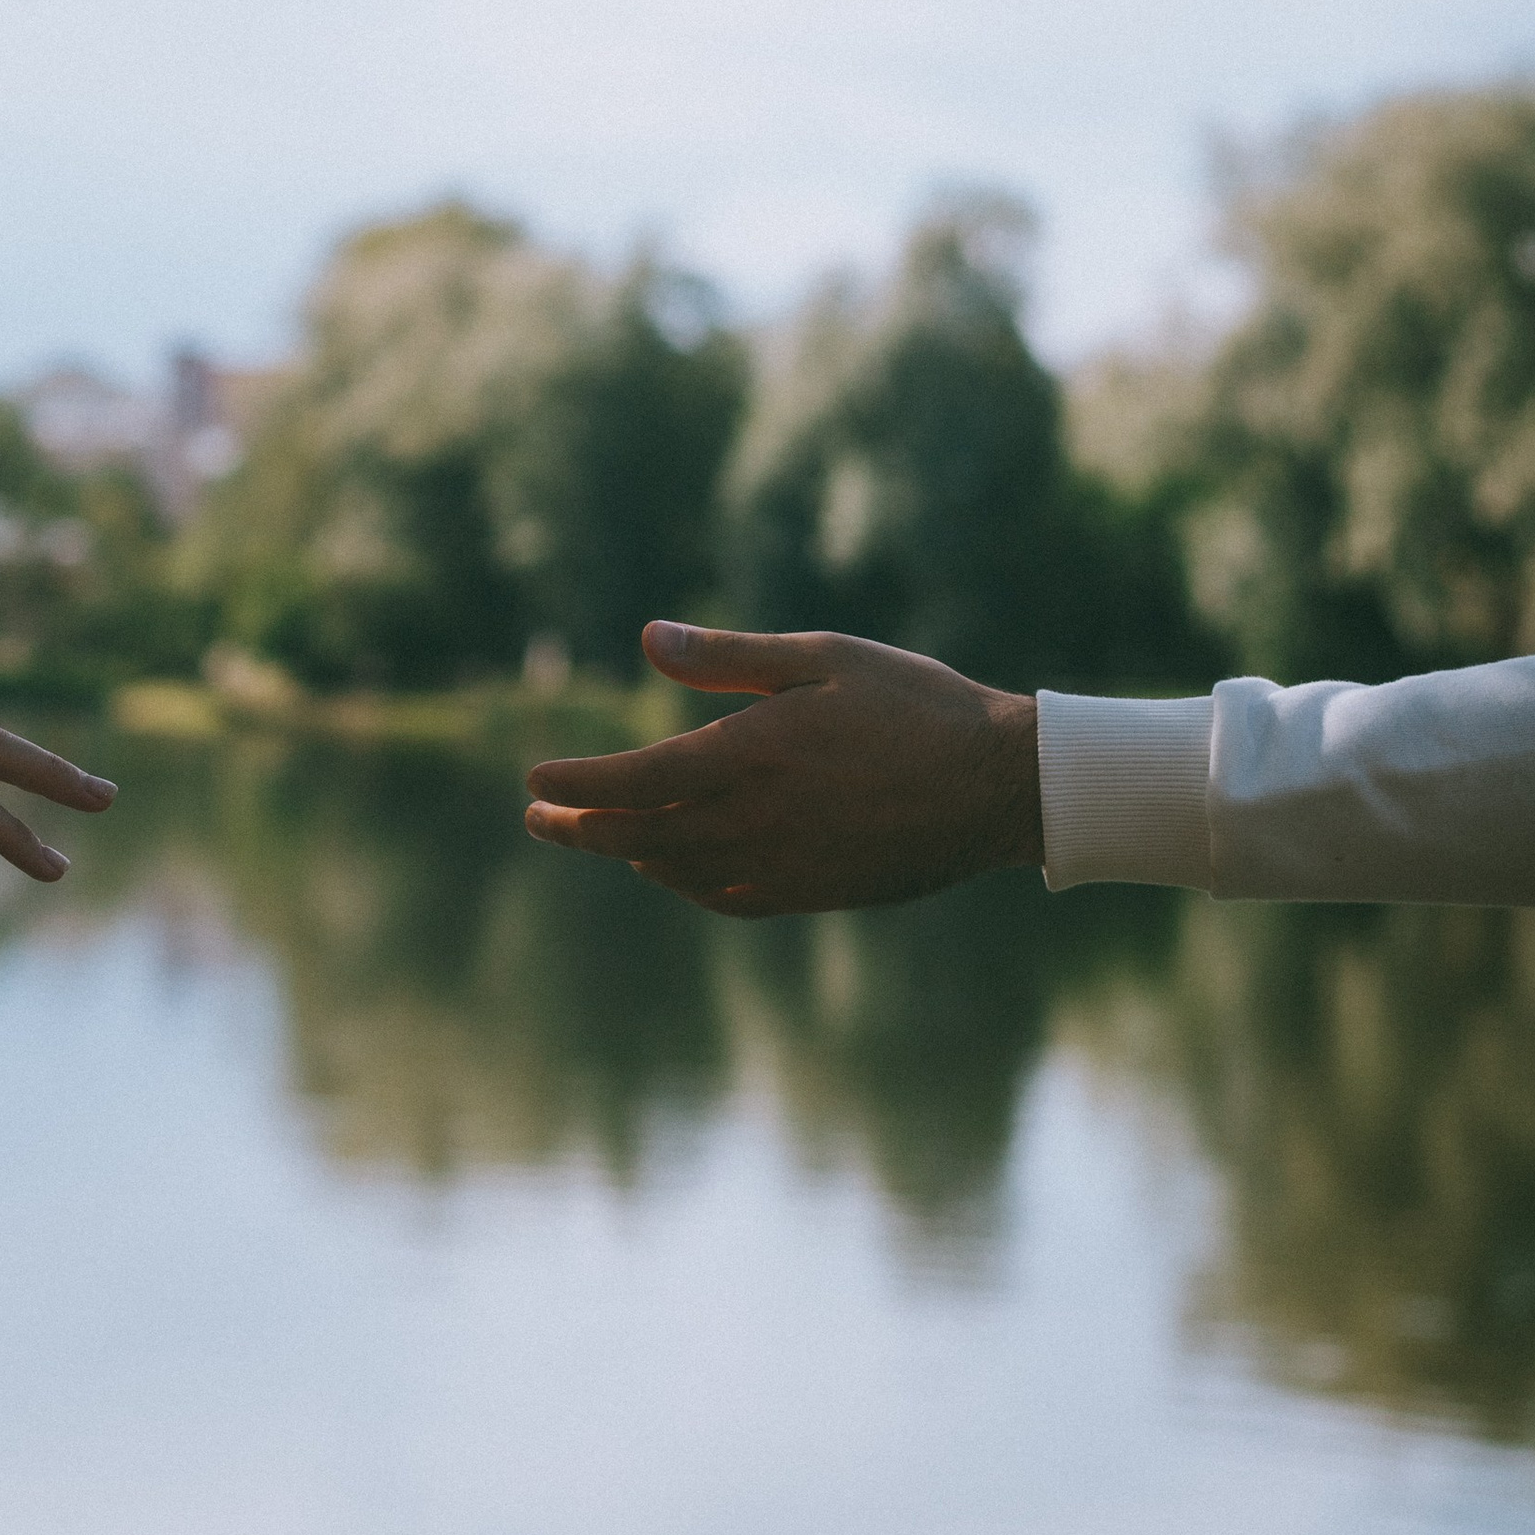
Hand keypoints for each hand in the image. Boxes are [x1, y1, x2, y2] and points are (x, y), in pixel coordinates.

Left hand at [524, 622, 1040, 918]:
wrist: (1000, 785)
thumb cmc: (916, 704)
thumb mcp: (823, 656)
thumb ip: (728, 656)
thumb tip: (647, 637)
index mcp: (749, 755)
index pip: (631, 780)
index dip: (574, 786)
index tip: (534, 782)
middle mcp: (753, 821)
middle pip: (637, 836)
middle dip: (578, 829)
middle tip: (537, 821)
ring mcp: (781, 866)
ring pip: (677, 870)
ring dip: (628, 855)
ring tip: (599, 837)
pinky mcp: (813, 894)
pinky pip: (726, 898)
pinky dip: (686, 883)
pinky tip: (674, 869)